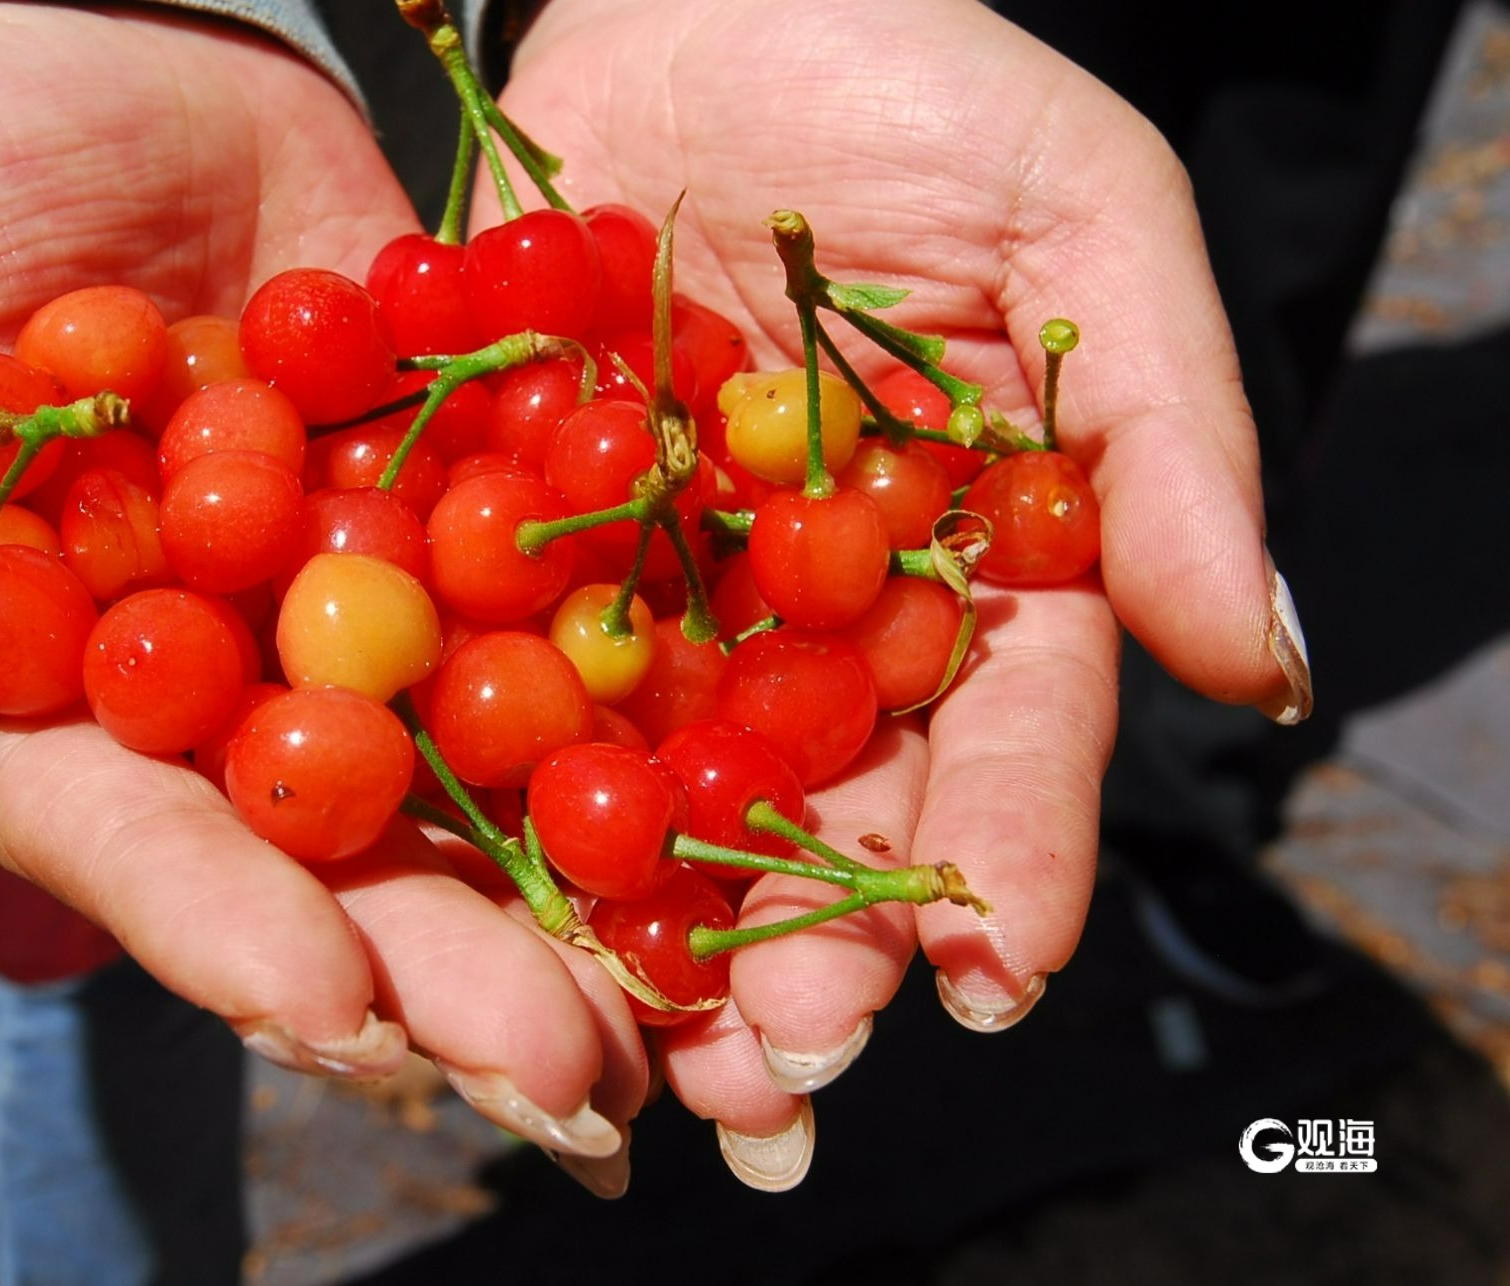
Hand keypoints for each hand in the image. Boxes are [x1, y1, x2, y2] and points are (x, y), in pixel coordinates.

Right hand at [0, 3, 647, 1167]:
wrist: (120, 36)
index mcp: (64, 680)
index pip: (136, 835)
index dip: (228, 927)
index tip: (333, 1008)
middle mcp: (233, 679)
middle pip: (341, 854)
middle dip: (449, 970)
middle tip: (573, 1080)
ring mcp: (370, 604)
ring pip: (483, 780)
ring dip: (585, 903)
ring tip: (691, 1015)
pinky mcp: (482, 513)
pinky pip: (581, 615)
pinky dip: (665, 707)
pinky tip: (761, 798)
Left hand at [490, 0, 1306, 1183]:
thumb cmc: (921, 83)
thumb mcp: (1084, 219)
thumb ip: (1165, 435)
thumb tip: (1261, 662)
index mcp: (956, 562)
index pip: (1002, 732)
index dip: (1008, 853)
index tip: (1004, 970)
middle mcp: (804, 606)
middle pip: (822, 797)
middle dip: (817, 931)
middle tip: (795, 1055)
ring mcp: (654, 584)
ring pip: (659, 780)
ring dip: (654, 921)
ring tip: (651, 1054)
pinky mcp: (511, 532)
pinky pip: (495, 663)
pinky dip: (488, 775)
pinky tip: (482, 892)